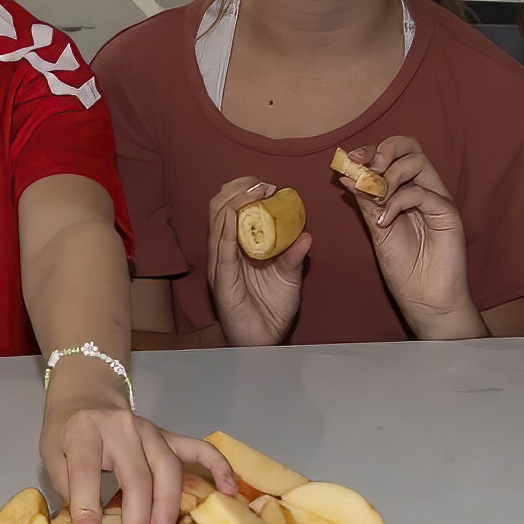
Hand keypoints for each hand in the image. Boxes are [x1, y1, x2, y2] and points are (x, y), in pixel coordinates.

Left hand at [46, 391, 231, 523]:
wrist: (87, 397)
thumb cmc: (67, 433)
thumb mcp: (52, 455)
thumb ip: (69, 488)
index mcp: (84, 432)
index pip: (87, 470)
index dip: (87, 506)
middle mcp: (121, 427)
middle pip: (136, 474)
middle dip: (137, 516)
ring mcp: (150, 430)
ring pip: (168, 467)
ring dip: (167, 505)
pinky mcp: (168, 436)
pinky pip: (199, 449)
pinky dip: (217, 467)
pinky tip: (228, 491)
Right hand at [204, 178, 307, 345]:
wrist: (266, 339)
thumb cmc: (273, 307)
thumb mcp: (289, 276)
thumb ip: (294, 255)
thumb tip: (307, 235)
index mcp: (237, 247)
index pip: (230, 208)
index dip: (244, 191)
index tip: (265, 184)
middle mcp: (224, 252)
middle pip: (219, 209)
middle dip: (238, 190)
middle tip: (260, 183)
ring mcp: (220, 265)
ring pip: (216, 224)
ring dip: (234, 203)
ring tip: (253, 191)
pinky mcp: (222, 281)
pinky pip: (222, 252)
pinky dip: (225, 232)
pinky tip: (231, 216)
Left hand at [355, 136, 478, 336]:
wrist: (424, 299)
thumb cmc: (404, 268)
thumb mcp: (377, 229)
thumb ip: (365, 203)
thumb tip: (346, 175)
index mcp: (407, 190)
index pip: (394, 154)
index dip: (371, 150)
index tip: (350, 159)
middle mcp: (424, 189)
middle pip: (410, 146)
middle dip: (384, 149)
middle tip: (368, 167)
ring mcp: (437, 200)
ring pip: (418, 162)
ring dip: (389, 175)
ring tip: (376, 199)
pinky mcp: (448, 213)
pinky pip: (421, 192)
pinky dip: (398, 201)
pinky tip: (386, 220)